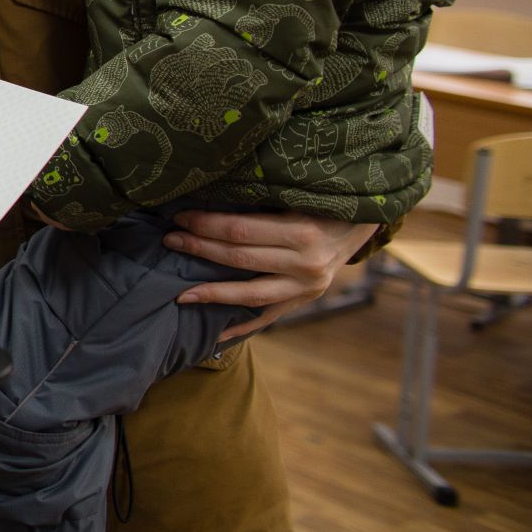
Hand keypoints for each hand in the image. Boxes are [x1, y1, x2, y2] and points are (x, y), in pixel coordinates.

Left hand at [166, 209, 378, 341]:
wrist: (362, 225)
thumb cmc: (322, 203)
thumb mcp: (298, 197)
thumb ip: (261, 205)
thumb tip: (207, 199)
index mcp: (302, 232)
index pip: (240, 230)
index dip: (205, 223)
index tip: (179, 217)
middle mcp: (305, 264)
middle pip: (239, 258)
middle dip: (199, 248)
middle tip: (170, 241)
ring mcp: (306, 288)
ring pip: (249, 293)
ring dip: (211, 293)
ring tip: (180, 294)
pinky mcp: (305, 302)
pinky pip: (267, 317)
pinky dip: (240, 327)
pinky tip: (214, 335)